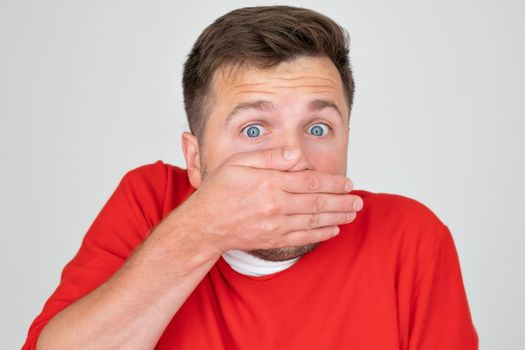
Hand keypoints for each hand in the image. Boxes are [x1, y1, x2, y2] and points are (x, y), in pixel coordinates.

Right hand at [173, 147, 362, 254]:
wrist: (204, 225)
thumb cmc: (219, 191)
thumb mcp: (238, 163)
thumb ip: (269, 157)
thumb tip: (296, 155)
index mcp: (269, 183)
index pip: (310, 182)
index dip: (332, 183)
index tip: (347, 183)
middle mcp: (275, 205)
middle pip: (318, 203)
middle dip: (342, 201)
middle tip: (358, 201)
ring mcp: (275, 226)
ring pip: (314, 221)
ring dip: (337, 217)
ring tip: (352, 214)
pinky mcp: (272, 240)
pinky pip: (303, 238)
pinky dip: (321, 234)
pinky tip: (334, 230)